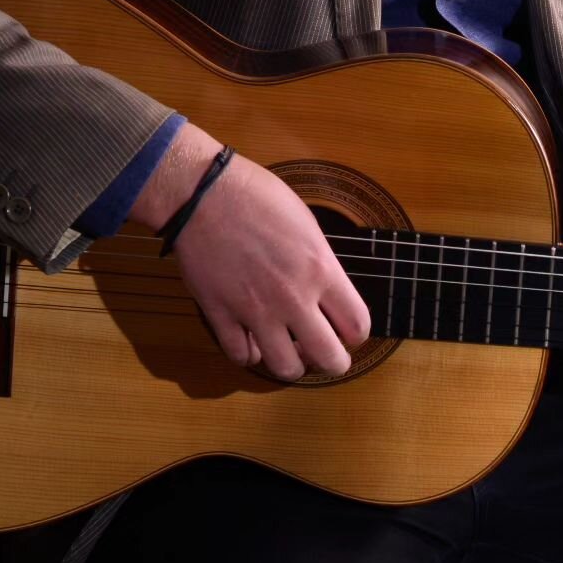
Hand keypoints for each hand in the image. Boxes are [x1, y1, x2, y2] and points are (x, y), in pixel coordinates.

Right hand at [129, 123, 370, 379]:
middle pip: (328, 357)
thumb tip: (326, 292)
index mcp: (321, 270)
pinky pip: (241, 356)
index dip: (357, 334)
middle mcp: (292, 297)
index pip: (357, 325)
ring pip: (283, 367)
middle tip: (329, 355)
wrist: (205, 195)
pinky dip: (251, 355)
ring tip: (292, 350)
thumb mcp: (308, 226)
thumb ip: (320, 265)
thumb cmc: (260, 198)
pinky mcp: (220, 316)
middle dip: (334, 362)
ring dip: (292, 363)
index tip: (351, 331)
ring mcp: (254, 311)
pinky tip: (254, 342)